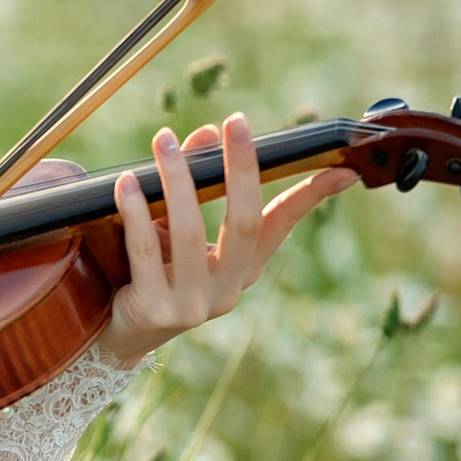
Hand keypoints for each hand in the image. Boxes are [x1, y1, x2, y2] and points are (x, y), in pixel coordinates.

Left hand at [97, 113, 358, 367]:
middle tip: (234, 123)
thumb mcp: (175, 229)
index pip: (280, 226)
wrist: (120, 336)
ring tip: (164, 141)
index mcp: (241, 271)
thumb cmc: (150, 273)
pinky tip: (127, 183)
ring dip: (177, 180)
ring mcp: (192, 304)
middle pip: (242, 223)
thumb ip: (192, 185)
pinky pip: (144, 251)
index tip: (341, 169)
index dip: (309, 197)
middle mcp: (225, 290)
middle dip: (241, 169)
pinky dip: (136, 212)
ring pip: (188, 232)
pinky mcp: (154, 309)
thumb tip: (207, 131)